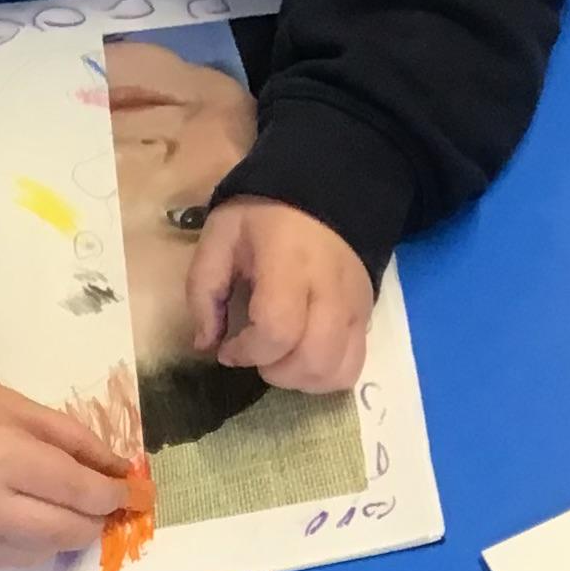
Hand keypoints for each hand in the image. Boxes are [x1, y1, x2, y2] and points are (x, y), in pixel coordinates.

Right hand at [0, 372, 141, 568]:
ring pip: (47, 551)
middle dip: (97, 518)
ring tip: (55, 502)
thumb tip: (121, 472)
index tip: (136, 492)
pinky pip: (16, 561)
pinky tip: (20, 514)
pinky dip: (31, 541)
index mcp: (1, 457)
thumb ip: (74, 440)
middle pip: (71, 531)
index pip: (81, 491)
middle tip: (104, 502)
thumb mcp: (17, 406)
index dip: (117, 494)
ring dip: (65, 531)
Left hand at [186, 197, 373, 392]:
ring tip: (280, 361)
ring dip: (302, 380)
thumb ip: (203, 291)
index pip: (277, 330)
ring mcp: (354, 306)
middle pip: (313, 360)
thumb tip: (206, 344)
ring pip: (338, 371)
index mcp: (288, 265)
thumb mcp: (219, 237)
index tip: (228, 348)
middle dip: (275, 372)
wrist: (325, 190)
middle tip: (257, 356)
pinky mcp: (366, 316)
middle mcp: (329, 291)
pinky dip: (326, 376)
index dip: (248, 352)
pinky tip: (303, 358)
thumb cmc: (263, 214)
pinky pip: (354, 365)